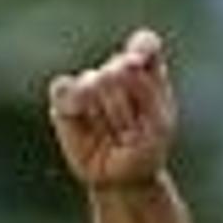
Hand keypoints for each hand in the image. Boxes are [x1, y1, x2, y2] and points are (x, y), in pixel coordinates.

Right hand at [47, 27, 176, 188]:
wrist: (121, 178)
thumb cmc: (145, 150)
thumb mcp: (158, 125)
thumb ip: (143, 92)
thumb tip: (107, 71)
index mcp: (148, 69)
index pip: (145, 44)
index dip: (140, 49)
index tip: (137, 64)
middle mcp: (118, 70)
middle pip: (120, 67)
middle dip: (127, 104)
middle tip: (132, 128)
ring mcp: (91, 82)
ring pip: (95, 81)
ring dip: (107, 115)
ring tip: (114, 133)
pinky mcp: (66, 97)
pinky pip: (64, 87)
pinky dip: (75, 105)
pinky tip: (87, 125)